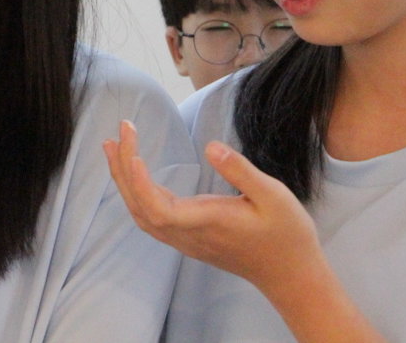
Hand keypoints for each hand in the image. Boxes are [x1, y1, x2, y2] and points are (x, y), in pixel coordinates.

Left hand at [102, 119, 324, 297]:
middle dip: (123, 169)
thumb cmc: (286, 233)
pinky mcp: (190, 239)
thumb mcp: (273, 195)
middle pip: (141, 207)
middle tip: (119, 132)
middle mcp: (190, 235)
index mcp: (207, 222)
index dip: (139, 183)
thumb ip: (240, 170)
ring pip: (142, 214)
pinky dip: (137, 192)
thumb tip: (211, 147)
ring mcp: (187, 240)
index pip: (157, 208)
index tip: (132, 152)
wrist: (290, 273)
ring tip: (115, 147)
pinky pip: (152, 217)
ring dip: (125, 181)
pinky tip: (135, 173)